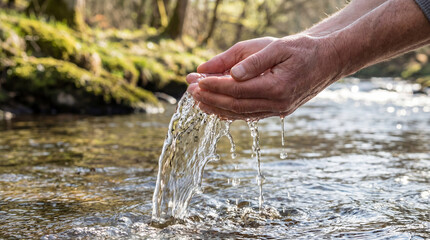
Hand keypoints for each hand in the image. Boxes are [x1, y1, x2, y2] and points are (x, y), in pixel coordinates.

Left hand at [187, 34, 342, 119]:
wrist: (328, 60)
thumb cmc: (303, 49)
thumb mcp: (277, 47)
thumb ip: (252, 60)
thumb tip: (228, 72)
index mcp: (276, 87)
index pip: (236, 90)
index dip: (214, 87)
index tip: (196, 81)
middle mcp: (277, 104)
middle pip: (236, 106)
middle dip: (211, 100)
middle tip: (191, 93)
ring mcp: (278, 110)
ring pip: (242, 114)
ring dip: (218, 109)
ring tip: (199, 102)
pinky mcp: (279, 111)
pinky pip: (250, 115)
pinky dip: (232, 113)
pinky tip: (218, 109)